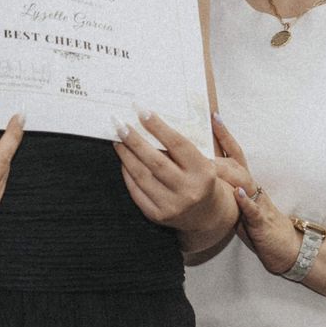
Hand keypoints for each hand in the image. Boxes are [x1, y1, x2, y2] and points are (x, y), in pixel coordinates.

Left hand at [114, 111, 231, 249]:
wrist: (207, 214)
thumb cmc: (204, 180)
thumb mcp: (206, 161)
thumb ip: (185, 144)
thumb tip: (153, 121)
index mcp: (203, 172)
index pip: (177, 144)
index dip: (158, 127)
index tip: (142, 111)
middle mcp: (188, 190)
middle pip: (155, 161)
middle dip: (134, 140)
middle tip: (120, 124)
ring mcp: (171, 205)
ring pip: (141, 176)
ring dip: (126, 155)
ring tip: (118, 140)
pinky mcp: (157, 215)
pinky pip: (136, 191)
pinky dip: (127, 173)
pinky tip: (123, 159)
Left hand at [209, 116, 300, 274]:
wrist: (285, 247)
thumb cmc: (257, 226)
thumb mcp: (238, 204)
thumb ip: (224, 190)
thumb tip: (199, 175)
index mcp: (246, 184)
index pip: (235, 153)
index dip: (225, 135)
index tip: (214, 115)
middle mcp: (253, 189)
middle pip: (237, 163)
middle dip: (221, 151)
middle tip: (201, 140)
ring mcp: (259, 203)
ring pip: (245, 182)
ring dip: (228, 172)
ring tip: (211, 164)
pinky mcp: (262, 221)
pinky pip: (254, 210)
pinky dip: (246, 202)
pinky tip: (238, 194)